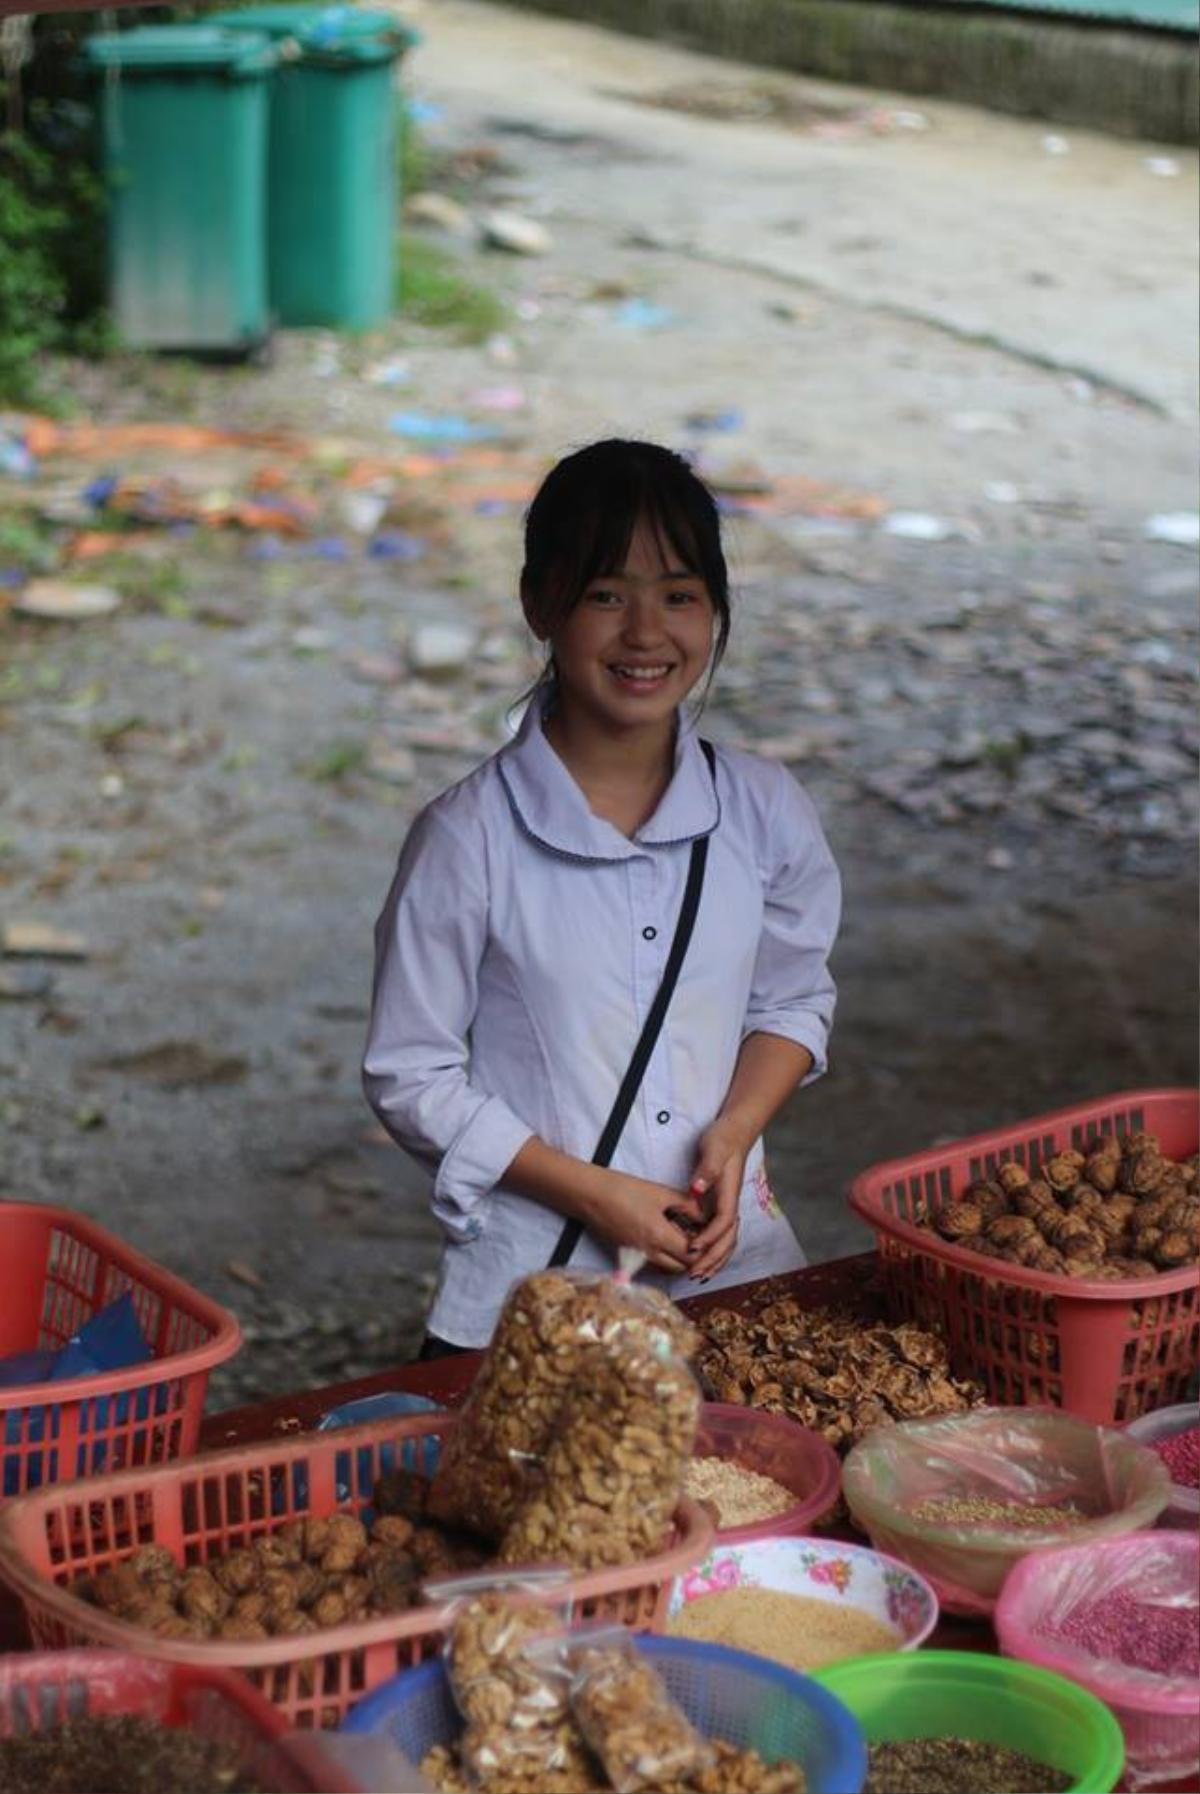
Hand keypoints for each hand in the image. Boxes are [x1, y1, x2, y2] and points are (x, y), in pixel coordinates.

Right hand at [582, 1170, 705, 1274]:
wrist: (590, 1195)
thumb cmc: (623, 1190)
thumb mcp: (660, 1193)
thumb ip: (687, 1205)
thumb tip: (705, 1215)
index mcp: (659, 1236)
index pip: (692, 1255)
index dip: (705, 1247)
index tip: (709, 1234)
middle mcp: (649, 1253)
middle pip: (682, 1268)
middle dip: (695, 1257)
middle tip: (700, 1238)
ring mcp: (637, 1256)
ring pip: (668, 1270)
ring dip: (680, 1260)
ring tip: (685, 1240)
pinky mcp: (628, 1255)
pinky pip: (654, 1265)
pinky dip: (665, 1259)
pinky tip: (666, 1242)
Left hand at [686, 1122, 748, 1280]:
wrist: (734, 1132)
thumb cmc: (723, 1140)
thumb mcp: (713, 1151)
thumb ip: (706, 1171)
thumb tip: (696, 1189)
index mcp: (730, 1194)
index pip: (723, 1223)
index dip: (710, 1238)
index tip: (693, 1249)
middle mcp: (730, 1204)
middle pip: (728, 1240)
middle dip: (713, 1259)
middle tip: (694, 1273)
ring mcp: (726, 1207)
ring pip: (726, 1241)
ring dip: (714, 1260)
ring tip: (698, 1275)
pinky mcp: (720, 1206)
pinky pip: (719, 1235)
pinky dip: (712, 1250)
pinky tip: (700, 1258)